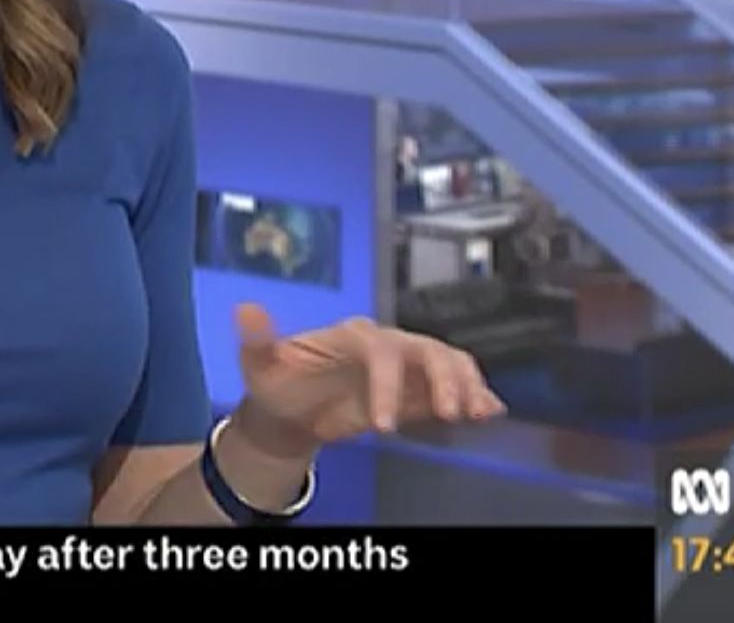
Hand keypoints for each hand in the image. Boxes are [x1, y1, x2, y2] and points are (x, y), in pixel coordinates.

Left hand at [226, 304, 505, 458]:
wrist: (289, 411)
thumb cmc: (277, 384)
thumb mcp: (260, 365)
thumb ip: (257, 340)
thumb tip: (244, 308)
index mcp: (350, 336)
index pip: (380, 350)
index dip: (388, 384)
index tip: (384, 426)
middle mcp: (384, 345)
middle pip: (426, 349)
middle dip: (442, 379)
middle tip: (448, 413)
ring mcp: (404, 367)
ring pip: (447, 363)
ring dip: (465, 384)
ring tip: (475, 413)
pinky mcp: (416, 391)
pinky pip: (451, 387)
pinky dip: (473, 395)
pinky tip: (489, 412)